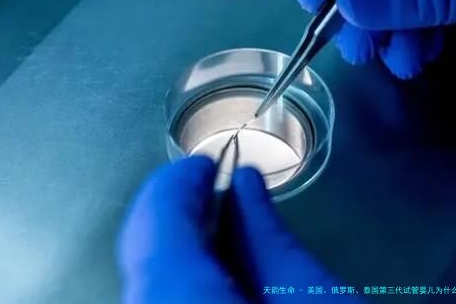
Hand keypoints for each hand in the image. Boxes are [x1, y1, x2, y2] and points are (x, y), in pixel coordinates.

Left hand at [118, 157, 359, 302]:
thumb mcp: (311, 300)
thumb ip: (265, 234)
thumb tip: (244, 187)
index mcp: (180, 301)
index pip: (158, 219)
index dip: (181, 183)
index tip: (205, 166)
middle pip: (144, 252)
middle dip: (179, 213)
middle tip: (214, 189)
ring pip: (148, 282)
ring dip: (179, 247)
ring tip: (217, 227)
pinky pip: (159, 303)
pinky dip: (182, 281)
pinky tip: (215, 275)